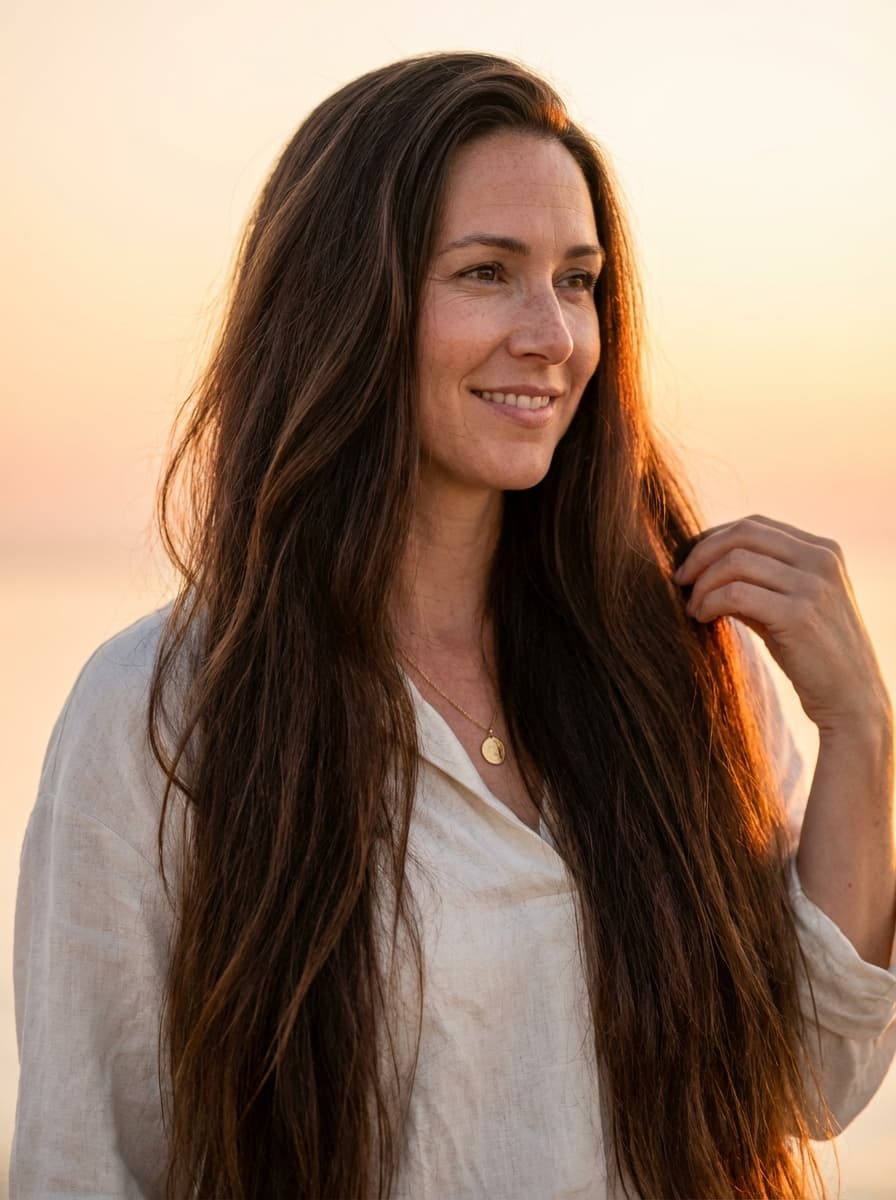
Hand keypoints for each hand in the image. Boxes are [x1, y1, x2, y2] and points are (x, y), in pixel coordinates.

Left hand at [673, 514, 890, 734]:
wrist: (851, 699)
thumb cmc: (813, 655)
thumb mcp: (788, 605)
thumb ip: (757, 581)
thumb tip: (701, 563)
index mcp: (823, 550)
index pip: (755, 525)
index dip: (714, 539)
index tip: (691, 564)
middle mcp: (822, 559)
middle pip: (743, 535)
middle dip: (701, 554)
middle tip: (680, 580)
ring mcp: (813, 585)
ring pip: (735, 562)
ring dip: (703, 584)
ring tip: (694, 609)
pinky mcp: (799, 615)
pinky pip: (735, 594)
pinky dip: (709, 602)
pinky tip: (703, 618)